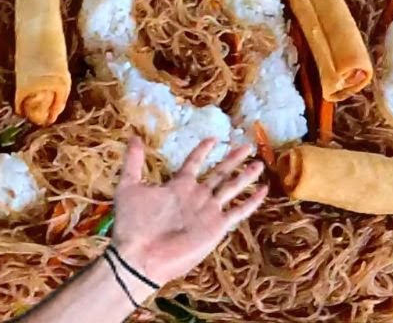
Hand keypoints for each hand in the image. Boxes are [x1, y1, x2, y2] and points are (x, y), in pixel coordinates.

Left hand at [109, 137, 267, 286]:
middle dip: (232, 159)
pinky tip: (263, 191)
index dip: (203, 150)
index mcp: (178, 185)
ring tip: (259, 164)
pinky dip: (251, 201)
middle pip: (219, 172)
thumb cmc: (132, 222)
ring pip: (231, 188)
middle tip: (247, 146)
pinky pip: (238, 211)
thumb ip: (133, 161)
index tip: (214, 138)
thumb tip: (134, 137)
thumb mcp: (129, 186)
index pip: (194, 163)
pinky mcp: (216, 226)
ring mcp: (208, 211)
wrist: (141, 255)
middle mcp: (196, 196)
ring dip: (245, 176)